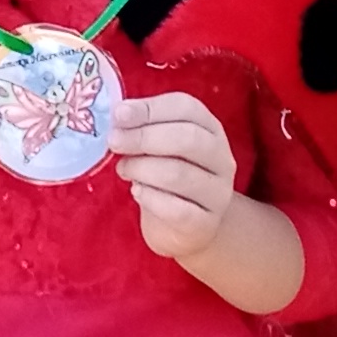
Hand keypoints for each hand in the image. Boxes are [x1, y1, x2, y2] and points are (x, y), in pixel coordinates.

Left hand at [109, 91, 240, 261]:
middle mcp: (221, 158)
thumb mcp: (159, 147)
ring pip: (179, 174)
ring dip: (141, 169)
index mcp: (210, 128)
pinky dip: (149, 198)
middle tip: (114, 142)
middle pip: (188, 138)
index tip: (118, 115)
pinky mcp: (205, 223)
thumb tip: (119, 115)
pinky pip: (177, 210)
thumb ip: (142, 127)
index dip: (150, 109)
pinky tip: (136, 192)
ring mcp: (218, 192)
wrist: (186, 228)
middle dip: (144, 137)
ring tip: (123, 169)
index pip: (187, 108)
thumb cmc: (166, 176)